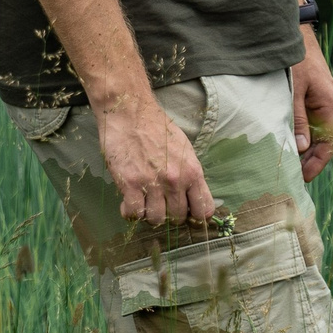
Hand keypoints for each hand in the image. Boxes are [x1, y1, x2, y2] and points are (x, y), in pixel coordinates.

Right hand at [96, 88, 216, 226]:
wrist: (129, 112)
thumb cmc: (156, 127)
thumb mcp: (184, 149)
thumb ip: (189, 174)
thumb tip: (191, 196)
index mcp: (192, 171)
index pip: (204, 209)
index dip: (195, 217)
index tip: (186, 213)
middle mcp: (176, 180)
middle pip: (178, 218)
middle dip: (170, 215)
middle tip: (160, 204)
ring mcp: (152, 184)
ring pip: (156, 220)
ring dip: (149, 214)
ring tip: (144, 202)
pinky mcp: (130, 184)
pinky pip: (134, 213)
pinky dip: (130, 212)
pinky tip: (128, 202)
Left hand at [288, 25, 332, 181]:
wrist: (292, 31)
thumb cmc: (294, 58)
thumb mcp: (293, 89)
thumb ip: (297, 117)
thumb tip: (301, 147)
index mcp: (328, 105)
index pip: (329, 142)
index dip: (318, 162)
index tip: (304, 177)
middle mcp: (325, 105)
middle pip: (321, 140)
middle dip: (308, 160)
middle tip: (291, 177)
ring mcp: (316, 101)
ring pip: (312, 132)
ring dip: (301, 148)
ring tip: (285, 164)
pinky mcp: (305, 96)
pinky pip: (304, 121)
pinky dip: (296, 133)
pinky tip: (283, 142)